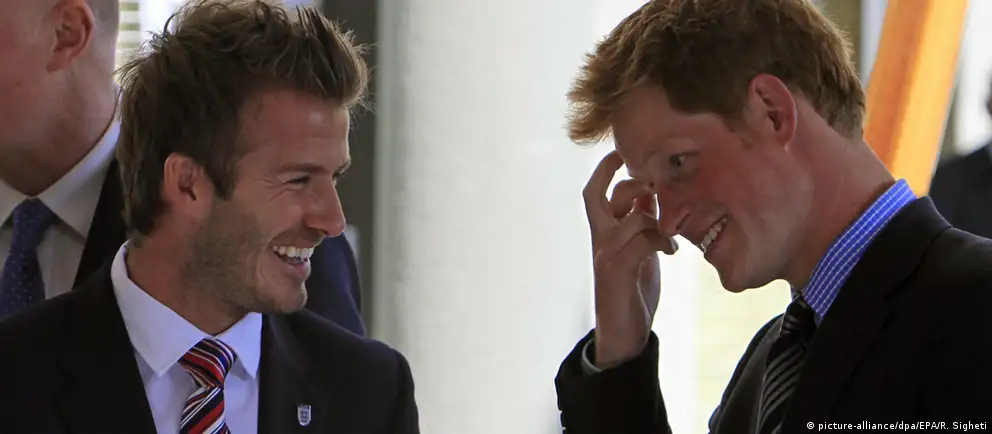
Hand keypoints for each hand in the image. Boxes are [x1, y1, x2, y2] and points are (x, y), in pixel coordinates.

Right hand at [582, 151, 676, 368]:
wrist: (623, 334)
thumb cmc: (633, 291)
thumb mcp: (640, 251)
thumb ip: (641, 224)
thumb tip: (653, 196)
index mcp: (602, 232)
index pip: (594, 191)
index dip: (605, 169)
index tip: (622, 152)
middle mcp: (599, 239)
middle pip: (599, 195)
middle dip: (629, 182)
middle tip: (657, 182)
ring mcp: (606, 254)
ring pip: (631, 217)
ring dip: (658, 218)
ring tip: (674, 232)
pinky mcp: (618, 271)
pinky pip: (642, 241)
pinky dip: (662, 241)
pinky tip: (673, 253)